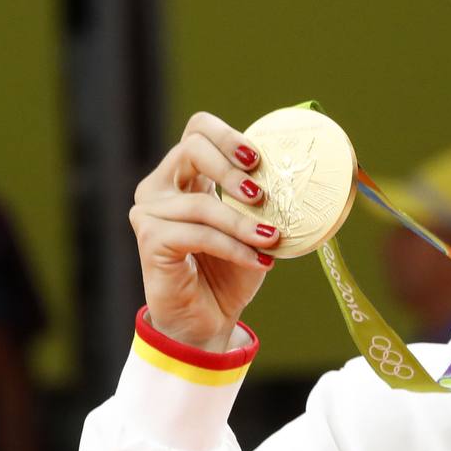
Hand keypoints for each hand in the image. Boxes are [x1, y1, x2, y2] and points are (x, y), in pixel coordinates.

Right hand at [129, 112, 281, 350]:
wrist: (210, 319)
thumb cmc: (232, 269)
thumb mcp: (255, 226)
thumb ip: (264, 200)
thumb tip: (300, 175)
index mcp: (185, 175)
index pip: (198, 130)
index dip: (228, 136)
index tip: (258, 159)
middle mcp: (161, 187)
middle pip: (191, 148)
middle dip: (232, 170)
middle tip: (262, 196)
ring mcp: (150, 212)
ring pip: (201, 202)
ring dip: (242, 223)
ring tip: (272, 240)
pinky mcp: (150, 240)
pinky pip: (197, 234)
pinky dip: (233, 247)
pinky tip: (259, 261)